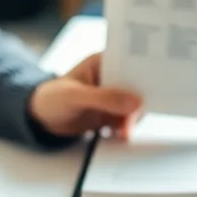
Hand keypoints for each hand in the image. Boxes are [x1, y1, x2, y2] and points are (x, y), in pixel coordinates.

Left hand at [28, 52, 142, 139]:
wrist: (40, 119)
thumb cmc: (51, 98)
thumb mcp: (75, 96)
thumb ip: (104, 98)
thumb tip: (135, 101)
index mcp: (103, 62)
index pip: (130, 62)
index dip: (145, 70)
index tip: (156, 83)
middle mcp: (111, 78)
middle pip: (136, 86)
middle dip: (139, 101)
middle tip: (135, 117)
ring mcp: (112, 97)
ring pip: (134, 106)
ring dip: (132, 118)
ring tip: (124, 131)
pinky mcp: (110, 115)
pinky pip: (126, 121)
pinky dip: (126, 128)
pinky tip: (120, 135)